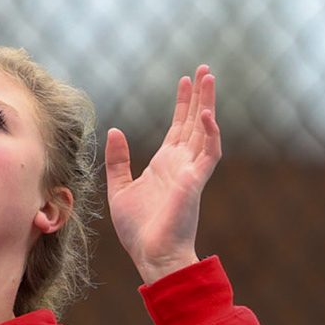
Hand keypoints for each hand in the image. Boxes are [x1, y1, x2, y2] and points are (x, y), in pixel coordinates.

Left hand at [105, 66, 222, 284]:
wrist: (151, 256)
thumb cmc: (138, 230)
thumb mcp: (120, 189)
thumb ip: (118, 160)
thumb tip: (115, 131)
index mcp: (165, 165)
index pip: (178, 127)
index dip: (182, 104)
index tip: (185, 80)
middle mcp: (181, 164)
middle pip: (194, 122)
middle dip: (199, 96)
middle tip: (204, 69)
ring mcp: (191, 171)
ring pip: (204, 130)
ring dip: (207, 104)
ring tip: (209, 78)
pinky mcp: (195, 182)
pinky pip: (208, 154)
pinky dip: (210, 133)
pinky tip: (206, 114)